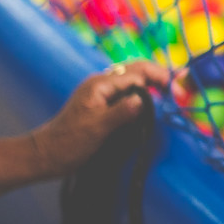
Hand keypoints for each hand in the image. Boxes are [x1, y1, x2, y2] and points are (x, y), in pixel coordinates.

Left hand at [30, 59, 176, 177]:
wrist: (45, 154)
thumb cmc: (69, 142)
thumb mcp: (97, 128)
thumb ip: (121, 112)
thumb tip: (143, 99)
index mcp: (100, 85)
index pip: (136, 74)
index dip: (158, 78)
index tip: (176, 89)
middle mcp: (101, 83)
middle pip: (134, 69)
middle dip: (157, 73)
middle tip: (178, 84)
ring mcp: (100, 92)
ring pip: (130, 78)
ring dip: (150, 80)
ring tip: (169, 89)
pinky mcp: (100, 103)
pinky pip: (125, 90)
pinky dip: (141, 90)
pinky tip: (149, 100)